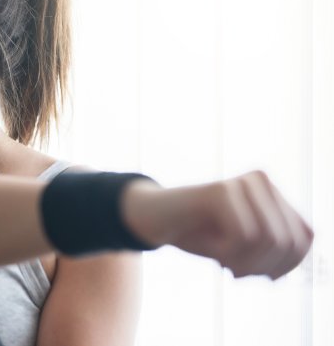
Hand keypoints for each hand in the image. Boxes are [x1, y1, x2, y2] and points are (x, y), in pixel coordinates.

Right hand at [122, 170, 313, 278]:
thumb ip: (272, 247)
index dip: (286, 265)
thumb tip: (295, 261)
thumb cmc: (197, 233)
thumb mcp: (243, 246)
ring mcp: (241, 183)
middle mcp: (261, 181)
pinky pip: (243, 235)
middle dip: (263, 267)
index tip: (259, 275)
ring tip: (225, 264)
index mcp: (272, 192)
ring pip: (269, 239)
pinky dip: (229, 253)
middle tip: (235, 273)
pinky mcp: (220, 191)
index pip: (304, 237)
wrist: (152, 218)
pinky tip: (213, 251)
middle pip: (288, 241)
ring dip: (246, 263)